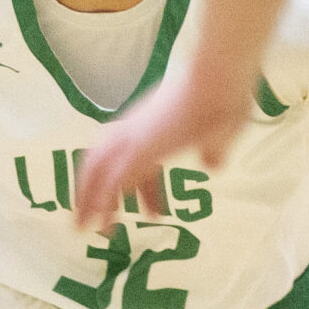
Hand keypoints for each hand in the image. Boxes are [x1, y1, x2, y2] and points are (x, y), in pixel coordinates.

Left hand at [73, 66, 250, 230]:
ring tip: (83, 228)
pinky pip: (111, 182)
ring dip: (89, 200)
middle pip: (102, 161)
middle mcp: (135, 128)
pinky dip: (102, 203)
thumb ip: (214, 149)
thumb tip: (213, 165)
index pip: (137, 160)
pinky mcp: (137, 149)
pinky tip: (102, 224)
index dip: (143, 190)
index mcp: (152, 123)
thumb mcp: (222, 132)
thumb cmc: (225, 100)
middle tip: (96, 220)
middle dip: (95, 191)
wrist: (219, 80)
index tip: (154, 215)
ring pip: (97, 171)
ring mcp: (133, 137)